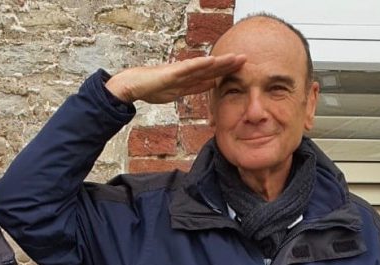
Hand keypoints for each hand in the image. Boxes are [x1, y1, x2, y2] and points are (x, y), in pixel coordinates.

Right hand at [105, 53, 245, 103]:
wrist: (134, 86)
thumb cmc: (151, 88)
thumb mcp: (176, 92)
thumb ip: (192, 88)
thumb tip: (209, 85)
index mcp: (189, 79)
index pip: (211, 74)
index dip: (226, 71)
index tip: (241, 68)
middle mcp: (187, 73)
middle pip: (211, 68)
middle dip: (228, 64)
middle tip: (246, 59)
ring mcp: (180, 71)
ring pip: (204, 66)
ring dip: (220, 62)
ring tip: (235, 58)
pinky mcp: (172, 72)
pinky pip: (189, 68)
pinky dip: (201, 64)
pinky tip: (213, 61)